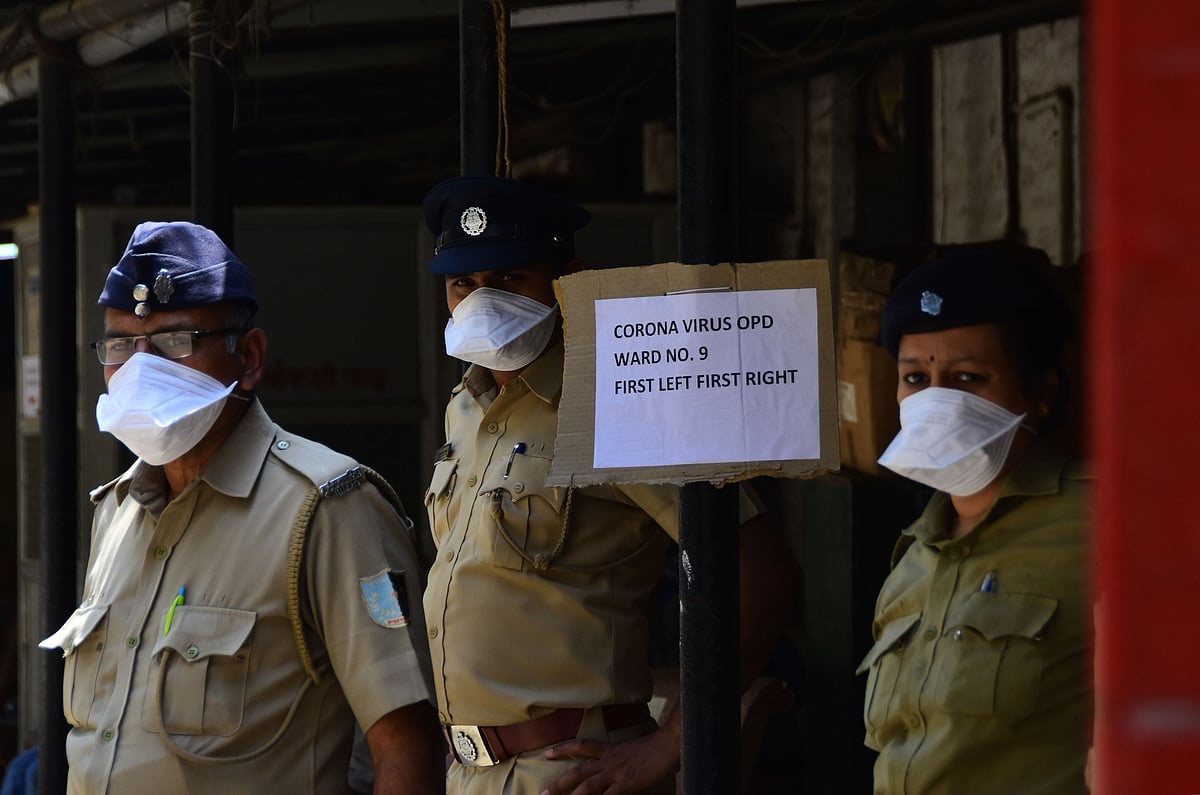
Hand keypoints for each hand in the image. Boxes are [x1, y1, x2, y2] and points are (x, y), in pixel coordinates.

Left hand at [539, 727, 678, 794]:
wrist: (668, 744)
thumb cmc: (656, 746)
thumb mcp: (633, 750)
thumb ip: (622, 759)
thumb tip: (617, 767)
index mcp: (610, 750)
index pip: (582, 746)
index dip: (563, 749)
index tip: (547, 753)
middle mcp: (609, 761)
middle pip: (578, 772)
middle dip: (559, 784)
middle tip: (543, 793)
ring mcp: (616, 773)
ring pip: (587, 786)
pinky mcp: (626, 784)